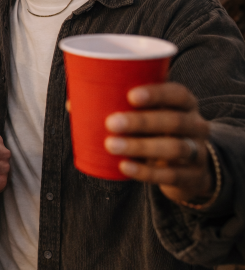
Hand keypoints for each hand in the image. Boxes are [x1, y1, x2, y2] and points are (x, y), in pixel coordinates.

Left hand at [104, 83, 212, 204]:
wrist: (190, 168)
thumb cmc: (157, 131)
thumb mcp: (148, 116)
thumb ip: (117, 106)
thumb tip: (72, 104)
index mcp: (184, 104)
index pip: (177, 93)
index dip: (157, 93)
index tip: (130, 95)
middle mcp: (195, 125)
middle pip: (174, 121)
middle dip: (141, 122)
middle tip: (110, 123)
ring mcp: (197, 151)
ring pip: (174, 148)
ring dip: (140, 147)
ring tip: (110, 145)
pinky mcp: (192, 176)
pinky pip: (171, 175)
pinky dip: (146, 172)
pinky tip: (125, 167)